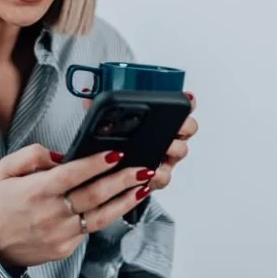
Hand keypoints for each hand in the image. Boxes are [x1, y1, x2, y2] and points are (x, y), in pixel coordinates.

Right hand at [0, 144, 154, 269]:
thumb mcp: (4, 170)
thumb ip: (31, 155)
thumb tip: (62, 155)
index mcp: (35, 191)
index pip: (72, 175)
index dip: (96, 164)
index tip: (116, 154)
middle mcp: (50, 214)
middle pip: (93, 195)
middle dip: (122, 180)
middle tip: (143, 168)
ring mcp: (60, 234)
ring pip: (101, 216)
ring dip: (126, 200)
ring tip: (144, 186)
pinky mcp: (65, 249)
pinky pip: (92, 229)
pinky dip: (110, 214)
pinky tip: (124, 202)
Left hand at [81, 91, 198, 192]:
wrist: (106, 177)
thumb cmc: (113, 148)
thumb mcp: (107, 125)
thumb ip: (101, 112)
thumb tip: (88, 100)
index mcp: (159, 123)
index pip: (180, 108)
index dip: (187, 102)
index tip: (187, 99)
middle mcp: (167, 139)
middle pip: (187, 129)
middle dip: (184, 126)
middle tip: (175, 126)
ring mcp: (165, 158)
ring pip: (179, 152)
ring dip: (173, 150)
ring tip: (164, 148)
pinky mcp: (157, 178)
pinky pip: (165, 177)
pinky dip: (159, 176)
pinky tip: (151, 173)